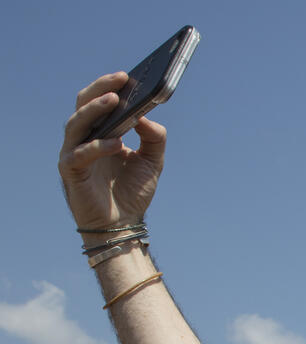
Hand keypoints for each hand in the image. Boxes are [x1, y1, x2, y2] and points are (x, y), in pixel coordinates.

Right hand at [59, 74, 166, 234]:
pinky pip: (79, 154)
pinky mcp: (70, 171)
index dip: (110, 87)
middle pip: (83, 104)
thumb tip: (148, 118)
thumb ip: (154, 138)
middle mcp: (84, 137)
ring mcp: (74, 153)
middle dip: (100, 89)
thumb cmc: (132, 191)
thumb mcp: (152, 161)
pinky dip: (97, 146)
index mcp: (100, 131)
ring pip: (77, 123)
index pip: (99, 101)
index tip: (127, 76)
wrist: (123, 224)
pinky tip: (117, 143)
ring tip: (115, 101)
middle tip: (119, 81)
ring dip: (95, 110)